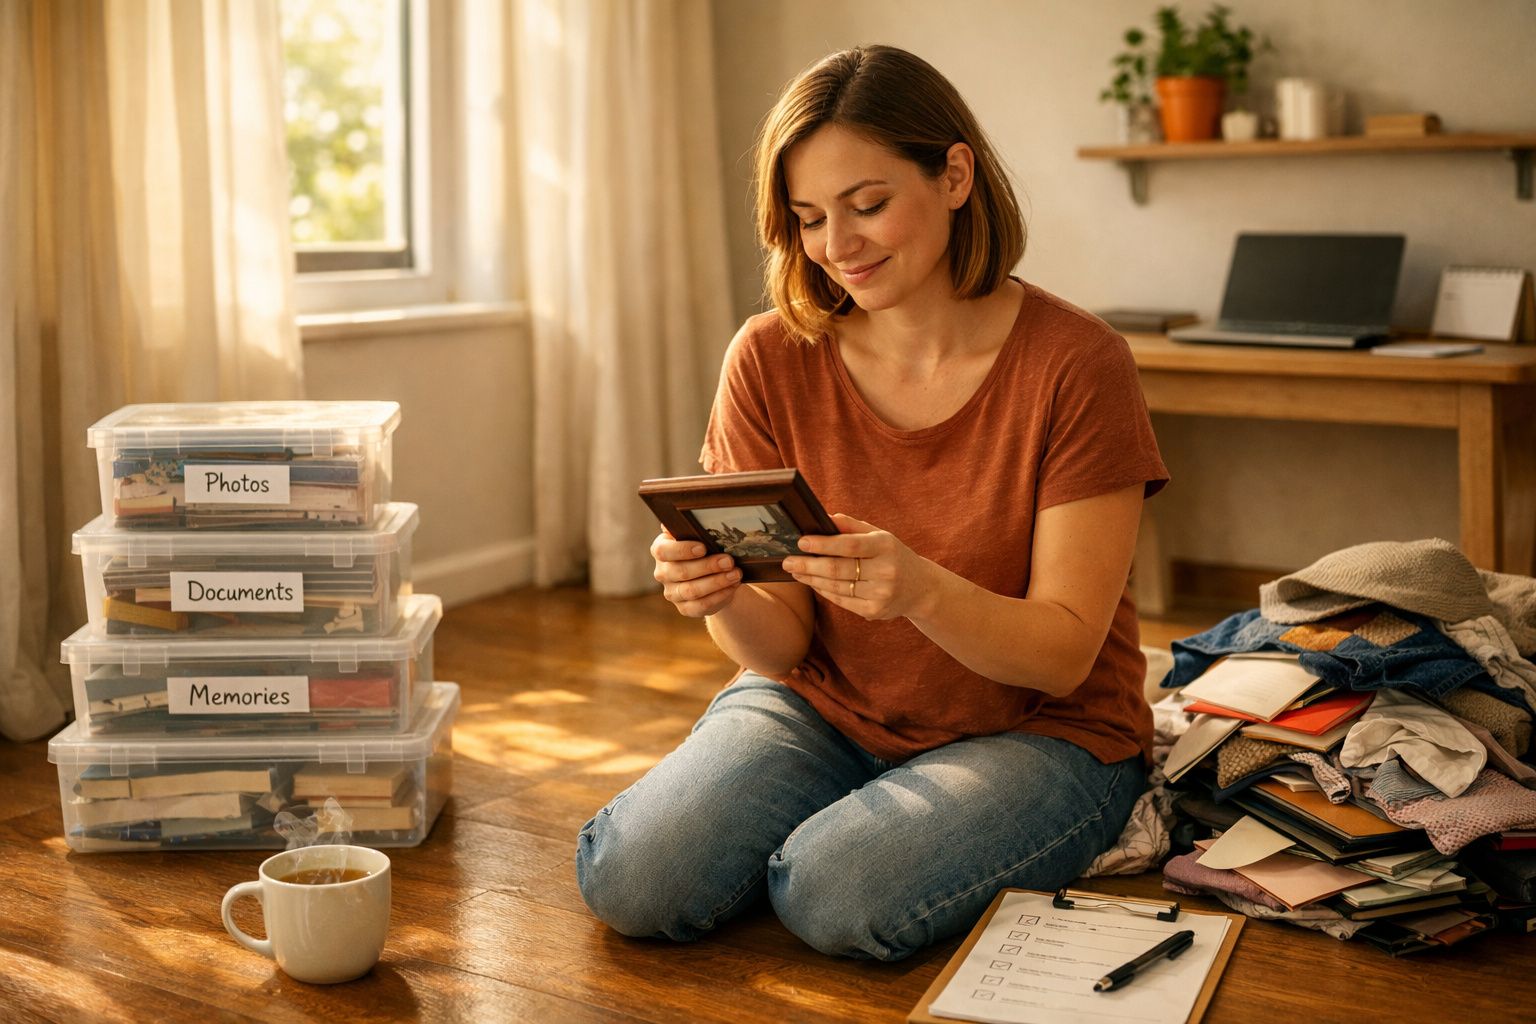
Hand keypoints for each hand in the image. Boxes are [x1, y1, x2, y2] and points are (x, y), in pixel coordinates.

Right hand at [650, 530, 741, 617]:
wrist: (712, 574)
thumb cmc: (705, 549)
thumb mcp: (698, 536)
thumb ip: (690, 527)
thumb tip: (680, 511)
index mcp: (661, 550)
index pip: (663, 551)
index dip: (682, 550)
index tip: (703, 548)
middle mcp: (663, 572)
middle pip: (681, 572)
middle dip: (708, 566)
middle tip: (729, 561)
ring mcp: (673, 593)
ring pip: (692, 590)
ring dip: (716, 582)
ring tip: (735, 574)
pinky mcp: (685, 608)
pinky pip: (701, 606)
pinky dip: (719, 596)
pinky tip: (732, 587)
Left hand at [782, 513, 932, 620]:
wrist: (921, 588)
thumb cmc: (894, 556)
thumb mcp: (880, 535)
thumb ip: (852, 527)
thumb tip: (825, 518)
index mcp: (886, 546)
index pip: (849, 545)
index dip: (823, 544)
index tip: (801, 542)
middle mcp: (885, 571)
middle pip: (838, 569)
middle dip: (808, 565)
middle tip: (788, 561)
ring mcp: (880, 594)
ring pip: (836, 587)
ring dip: (812, 579)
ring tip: (796, 572)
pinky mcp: (874, 611)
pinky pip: (841, 601)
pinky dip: (824, 592)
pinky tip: (813, 583)